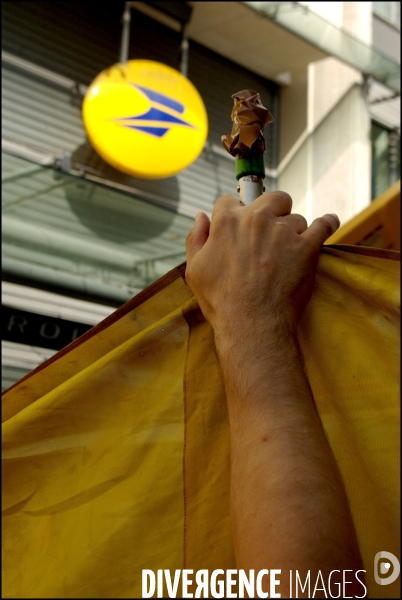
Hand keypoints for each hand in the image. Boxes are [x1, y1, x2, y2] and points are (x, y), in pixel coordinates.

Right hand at [185, 192, 339, 337]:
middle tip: (271, 232)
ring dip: (293, 231)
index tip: (241, 226)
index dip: (235, 212)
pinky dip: (327, 223)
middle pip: (271, 198)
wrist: (251, 324)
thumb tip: (201, 217)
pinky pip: (324, 224)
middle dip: (272, 210)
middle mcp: (256, 220)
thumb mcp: (194, 270)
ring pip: (295, 218)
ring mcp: (284, 232)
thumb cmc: (221, 301)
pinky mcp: (307, 246)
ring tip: (288, 254)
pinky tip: (328, 223)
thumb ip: (195, 238)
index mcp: (227, 222)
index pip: (230, 200)